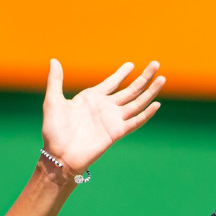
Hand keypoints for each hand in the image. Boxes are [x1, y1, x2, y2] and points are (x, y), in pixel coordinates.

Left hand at [41, 59, 164, 174]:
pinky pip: (135, 122)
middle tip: (156, 64)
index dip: (122, 74)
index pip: (111, 82)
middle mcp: (105, 107)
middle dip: (143, 77)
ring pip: (136, 103)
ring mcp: (112, 119)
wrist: (59, 155)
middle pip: (130, 90)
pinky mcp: (116, 132)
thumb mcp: (53, 102)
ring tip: (162, 78)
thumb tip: (53, 60)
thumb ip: (55, 81)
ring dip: (150, 92)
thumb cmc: (54, 131)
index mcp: (91, 98)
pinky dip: (146, 114)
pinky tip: (156, 104)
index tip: (132, 65)